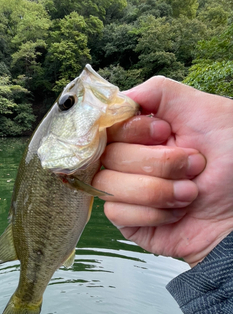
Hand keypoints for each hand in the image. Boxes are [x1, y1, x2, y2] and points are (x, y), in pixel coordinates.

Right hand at [92, 76, 232, 265]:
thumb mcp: (205, 111)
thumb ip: (159, 92)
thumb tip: (117, 100)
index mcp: (144, 132)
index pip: (109, 124)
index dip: (134, 130)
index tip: (165, 132)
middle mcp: (131, 158)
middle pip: (110, 155)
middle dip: (159, 163)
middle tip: (194, 166)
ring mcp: (126, 190)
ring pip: (108, 184)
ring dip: (157, 190)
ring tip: (189, 194)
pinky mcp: (128, 220)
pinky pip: (116, 212)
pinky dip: (152, 213)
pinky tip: (176, 212)